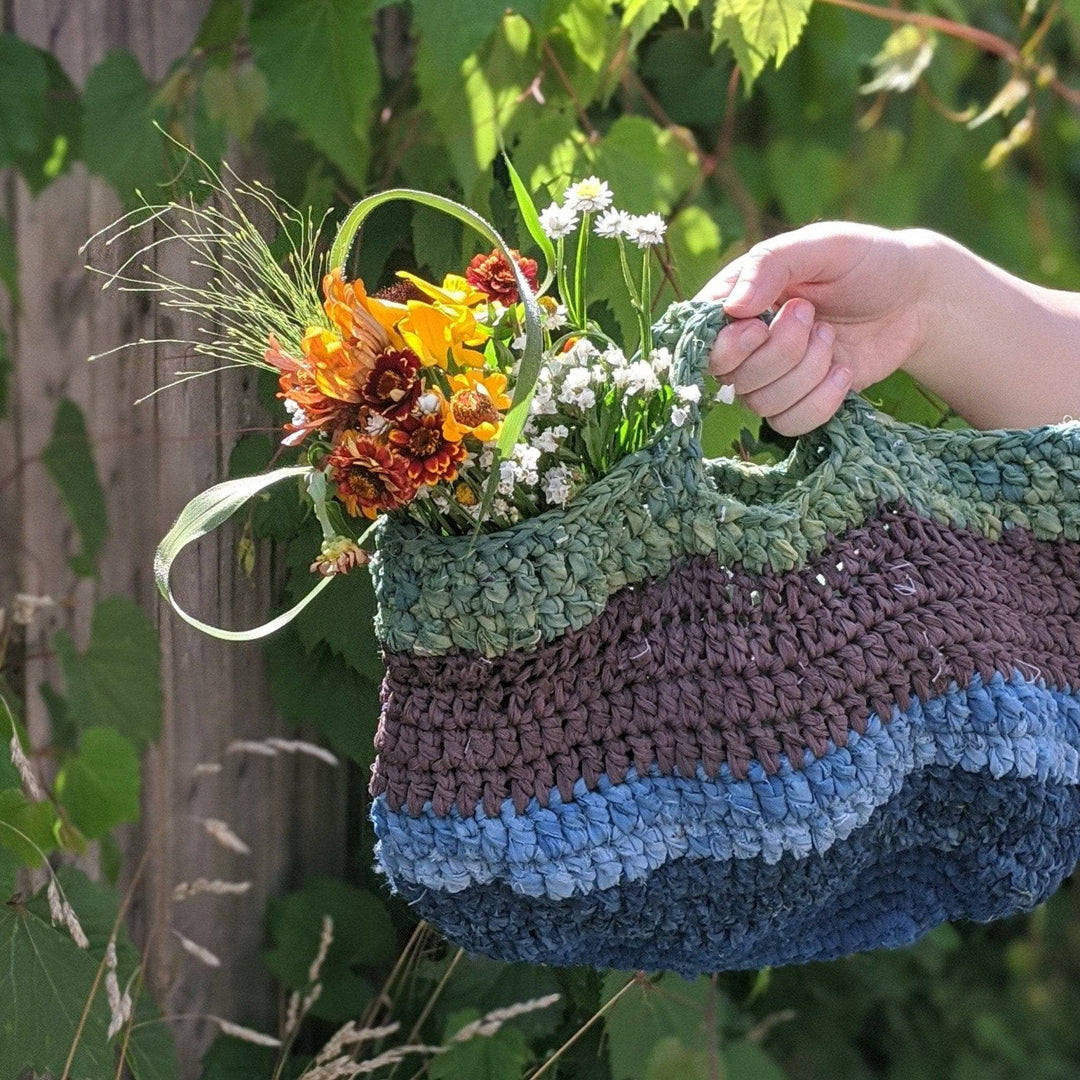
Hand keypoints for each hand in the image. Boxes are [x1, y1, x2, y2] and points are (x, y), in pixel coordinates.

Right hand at [696, 222, 938, 433]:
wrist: (917, 299)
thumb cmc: (866, 262)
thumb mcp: (822, 246)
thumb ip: (771, 265)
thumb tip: (731, 308)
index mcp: (736, 300)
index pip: (702, 339)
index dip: (727, 342)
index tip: (761, 323)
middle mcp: (745, 343)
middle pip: (731, 375)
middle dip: (780, 351)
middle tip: (812, 315)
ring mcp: (770, 377)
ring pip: (760, 402)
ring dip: (806, 371)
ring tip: (832, 336)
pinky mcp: (798, 402)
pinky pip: (788, 424)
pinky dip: (820, 402)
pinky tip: (843, 372)